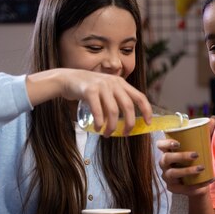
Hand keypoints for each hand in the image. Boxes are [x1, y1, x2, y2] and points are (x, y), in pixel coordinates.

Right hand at [26, 68, 151, 135]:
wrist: (67, 79)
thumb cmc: (88, 89)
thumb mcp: (106, 89)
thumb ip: (116, 99)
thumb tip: (127, 121)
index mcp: (120, 83)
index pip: (140, 96)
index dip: (147, 110)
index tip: (148, 123)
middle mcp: (113, 83)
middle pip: (128, 106)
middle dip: (129, 123)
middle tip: (125, 134)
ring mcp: (101, 86)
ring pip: (113, 111)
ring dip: (112, 126)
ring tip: (107, 134)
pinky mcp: (89, 90)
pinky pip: (98, 110)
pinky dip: (99, 122)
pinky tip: (98, 129)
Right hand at [157, 116, 214, 195]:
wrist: (199, 181)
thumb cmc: (196, 160)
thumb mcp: (200, 146)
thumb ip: (205, 132)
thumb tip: (212, 118)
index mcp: (168, 151)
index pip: (160, 145)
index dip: (166, 143)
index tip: (178, 143)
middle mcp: (164, 164)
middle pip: (165, 159)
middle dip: (180, 156)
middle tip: (196, 154)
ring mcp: (167, 177)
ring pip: (172, 174)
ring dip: (187, 171)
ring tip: (202, 168)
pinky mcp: (172, 188)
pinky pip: (181, 188)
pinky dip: (193, 187)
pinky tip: (204, 184)